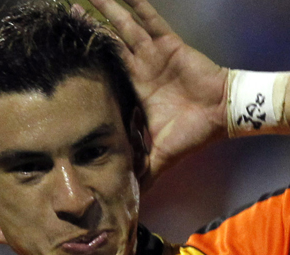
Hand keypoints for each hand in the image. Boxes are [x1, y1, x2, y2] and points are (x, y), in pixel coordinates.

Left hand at [84, 0, 227, 179]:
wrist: (223, 116)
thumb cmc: (193, 134)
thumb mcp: (158, 158)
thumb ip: (140, 174)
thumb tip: (126, 201)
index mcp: (135, 91)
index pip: (105, 72)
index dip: (87, 61)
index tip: (66, 52)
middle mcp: (141, 68)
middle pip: (109, 42)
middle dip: (91, 27)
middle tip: (68, 12)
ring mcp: (154, 54)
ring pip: (124, 27)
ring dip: (107, 9)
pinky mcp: (169, 44)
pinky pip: (150, 20)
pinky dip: (137, 5)